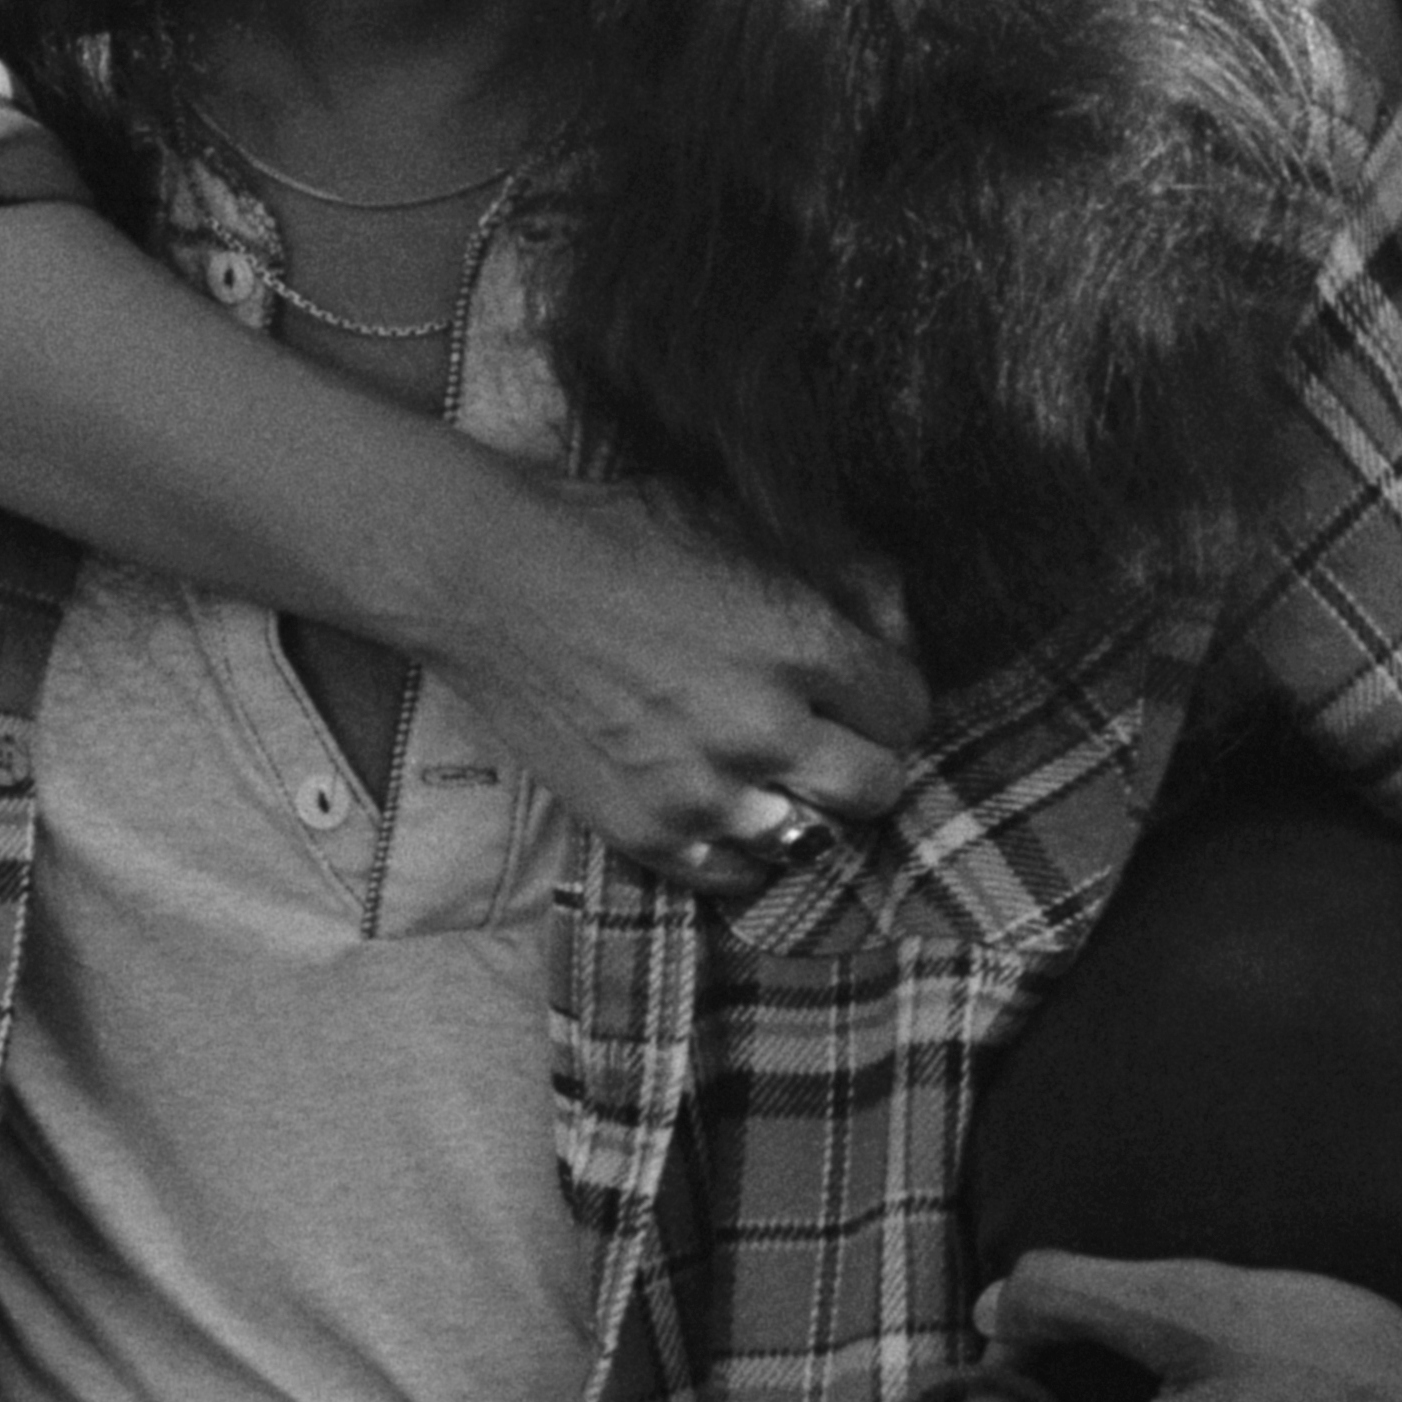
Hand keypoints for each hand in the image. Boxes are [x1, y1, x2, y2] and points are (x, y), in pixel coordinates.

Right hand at [452, 469, 928, 883]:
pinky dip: (744, 847)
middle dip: (865, 757)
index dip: (889, 694)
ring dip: (806, 806)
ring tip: (778, 774)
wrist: (494, 579)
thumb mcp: (746, 527)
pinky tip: (732, 807)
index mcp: (801, 644)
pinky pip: (737, 874)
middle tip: (832, 736)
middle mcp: (764, 730)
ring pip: (815, 840)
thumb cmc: (621, 535)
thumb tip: (895, 628)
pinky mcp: (645, 833)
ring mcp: (704, 792)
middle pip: (878, 787)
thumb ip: (839, 579)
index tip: (862, 686)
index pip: (907, 709)